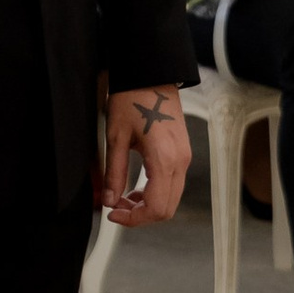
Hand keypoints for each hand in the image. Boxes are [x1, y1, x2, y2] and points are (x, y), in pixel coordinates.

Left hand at [96, 86, 189, 225]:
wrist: (151, 74)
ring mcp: (185, 157)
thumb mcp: (116, 137)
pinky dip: (154, 193)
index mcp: (164, 159)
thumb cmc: (133, 98)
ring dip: (147, 205)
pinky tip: (135, 188)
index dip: (133, 219)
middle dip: (139, 215)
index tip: (113, 215)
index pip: (156, 207)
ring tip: (121, 198)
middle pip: (167, 208)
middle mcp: (180, 162)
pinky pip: (172, 184)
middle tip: (115, 208)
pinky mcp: (182, 153)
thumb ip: (114, 172)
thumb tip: (109, 200)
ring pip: (171, 198)